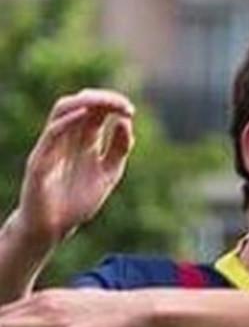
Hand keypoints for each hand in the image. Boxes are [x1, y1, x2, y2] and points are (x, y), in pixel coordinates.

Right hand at [16, 89, 135, 244]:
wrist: (54, 227)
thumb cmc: (78, 201)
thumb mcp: (108, 173)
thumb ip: (119, 149)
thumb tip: (126, 122)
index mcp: (84, 141)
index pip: (95, 111)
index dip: (112, 104)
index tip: (130, 110)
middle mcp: (67, 138)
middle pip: (80, 104)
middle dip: (102, 99)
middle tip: (124, 105)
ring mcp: (52, 146)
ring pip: (62, 111)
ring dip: (85, 102)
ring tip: (106, 103)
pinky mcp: (40, 159)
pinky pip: (51, 134)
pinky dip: (67, 121)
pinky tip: (83, 115)